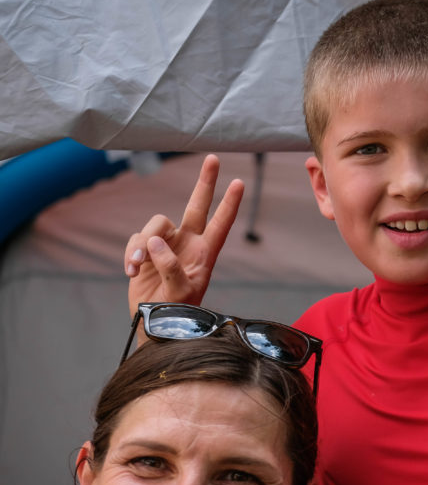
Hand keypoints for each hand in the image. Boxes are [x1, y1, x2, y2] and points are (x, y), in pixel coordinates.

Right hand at [124, 154, 242, 313]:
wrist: (155, 325)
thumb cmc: (178, 313)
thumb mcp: (180, 293)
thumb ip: (171, 267)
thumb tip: (155, 241)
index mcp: (205, 253)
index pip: (220, 223)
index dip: (230, 204)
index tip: (240, 183)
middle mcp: (188, 244)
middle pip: (197, 206)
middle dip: (205, 183)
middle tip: (213, 158)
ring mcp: (166, 245)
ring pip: (155, 224)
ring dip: (143, 242)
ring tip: (138, 263)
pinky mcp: (145, 251)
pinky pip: (136, 239)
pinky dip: (131, 252)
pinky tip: (130, 270)